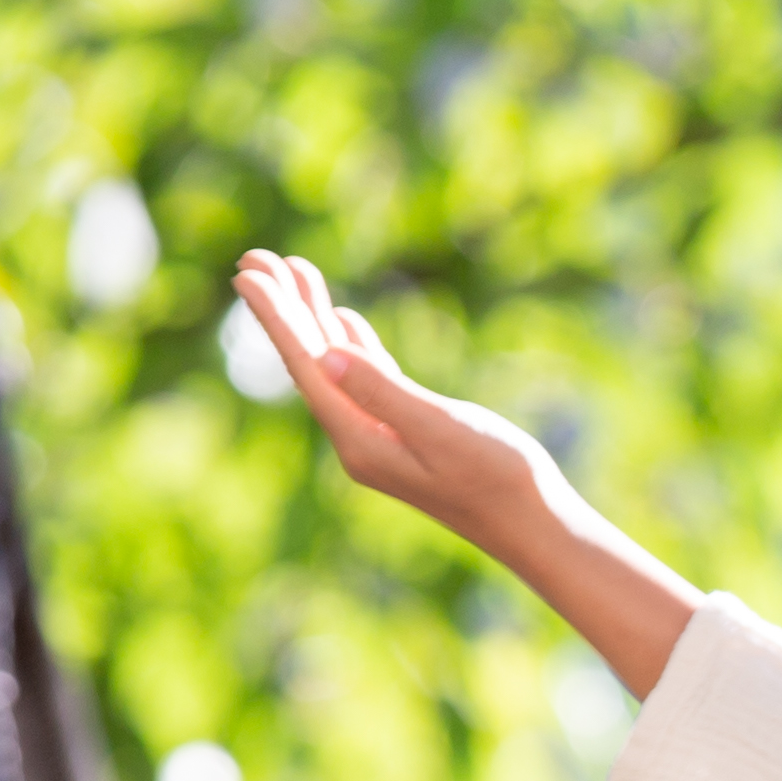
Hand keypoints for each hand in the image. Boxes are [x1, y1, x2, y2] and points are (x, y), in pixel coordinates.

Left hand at [231, 247, 706, 697]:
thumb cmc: (497, 478)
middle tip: (253, 256)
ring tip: (294, 271)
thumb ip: (383, 392)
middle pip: (310, 362)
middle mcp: (360, 439)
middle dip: (284, 309)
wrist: (535, 524)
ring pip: (335, 365)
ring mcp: (381, 437)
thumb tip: (329, 354)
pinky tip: (343, 323)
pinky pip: (365, 379)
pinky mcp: (408, 433)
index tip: (246, 272)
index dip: (276, 317)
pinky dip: (350, 345)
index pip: (307, 366)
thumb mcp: (440, 430)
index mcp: (360, 439)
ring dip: (314, 318)